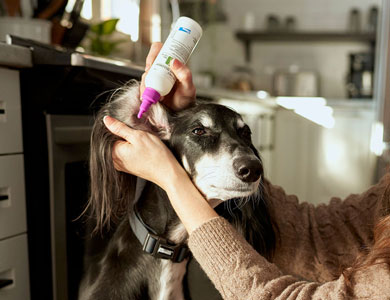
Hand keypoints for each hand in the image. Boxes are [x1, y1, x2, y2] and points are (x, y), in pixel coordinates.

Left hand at [103, 115, 217, 233]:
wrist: (167, 173)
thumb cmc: (155, 155)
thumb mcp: (138, 136)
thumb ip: (120, 128)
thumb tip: (106, 120)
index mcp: (114, 152)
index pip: (111, 133)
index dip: (123, 129)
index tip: (134, 131)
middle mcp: (115, 161)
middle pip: (116, 141)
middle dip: (127, 136)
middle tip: (141, 138)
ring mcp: (122, 166)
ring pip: (122, 147)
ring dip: (131, 143)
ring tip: (143, 145)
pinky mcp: (129, 168)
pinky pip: (128, 154)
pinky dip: (134, 150)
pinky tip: (144, 151)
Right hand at [141, 42, 195, 110]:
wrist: (181, 112)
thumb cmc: (187, 98)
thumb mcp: (189, 87)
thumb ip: (184, 74)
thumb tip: (173, 61)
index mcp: (172, 64)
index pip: (159, 49)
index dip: (153, 53)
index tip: (152, 64)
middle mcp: (162, 69)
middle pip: (148, 63)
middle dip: (147, 74)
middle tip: (151, 84)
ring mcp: (155, 78)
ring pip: (144, 76)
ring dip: (145, 85)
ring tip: (155, 97)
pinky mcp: (150, 88)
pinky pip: (142, 87)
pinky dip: (143, 93)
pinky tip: (148, 99)